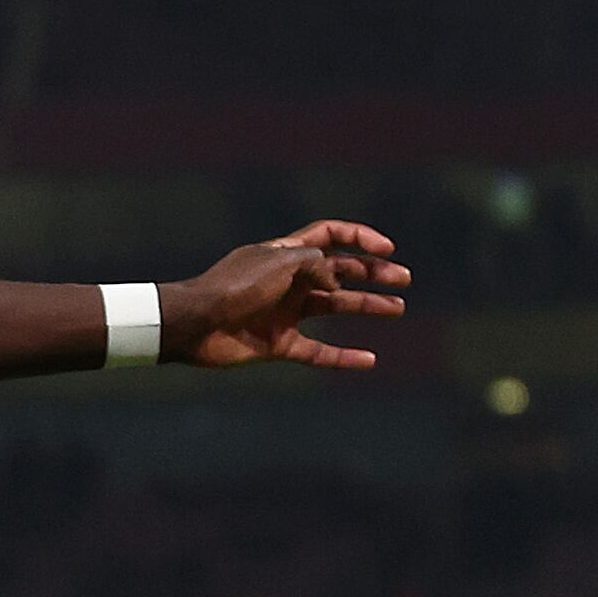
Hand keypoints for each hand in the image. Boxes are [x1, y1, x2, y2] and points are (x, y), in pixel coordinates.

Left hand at [168, 223, 409, 370]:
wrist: (193, 324)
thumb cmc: (232, 287)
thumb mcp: (279, 263)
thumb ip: (315, 264)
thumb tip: (338, 283)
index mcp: (285, 254)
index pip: (329, 236)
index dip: (360, 238)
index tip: (387, 249)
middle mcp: (288, 280)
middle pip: (340, 271)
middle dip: (373, 273)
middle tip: (404, 279)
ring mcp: (284, 312)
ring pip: (335, 308)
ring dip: (367, 306)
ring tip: (398, 308)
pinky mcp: (278, 344)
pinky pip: (318, 352)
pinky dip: (343, 357)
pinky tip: (369, 360)